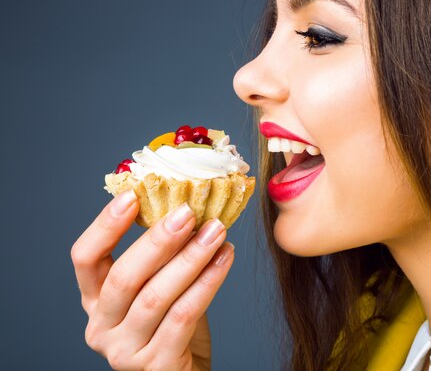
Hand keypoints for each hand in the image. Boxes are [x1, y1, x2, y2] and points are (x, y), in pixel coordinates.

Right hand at [71, 190, 233, 370]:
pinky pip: (183, 316)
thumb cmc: (172, 325)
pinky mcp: (155, 366)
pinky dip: (207, 283)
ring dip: (191, 258)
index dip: (105, 226)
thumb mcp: (158, 286)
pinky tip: (225, 259)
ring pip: (156, 296)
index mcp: (94, 301)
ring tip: (216, 232)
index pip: (85, 258)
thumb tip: (184, 204)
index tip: (132, 196)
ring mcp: (124, 351)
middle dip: (158, 240)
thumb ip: (161, 256)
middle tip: (187, 211)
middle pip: (123, 277)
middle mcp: (101, 327)